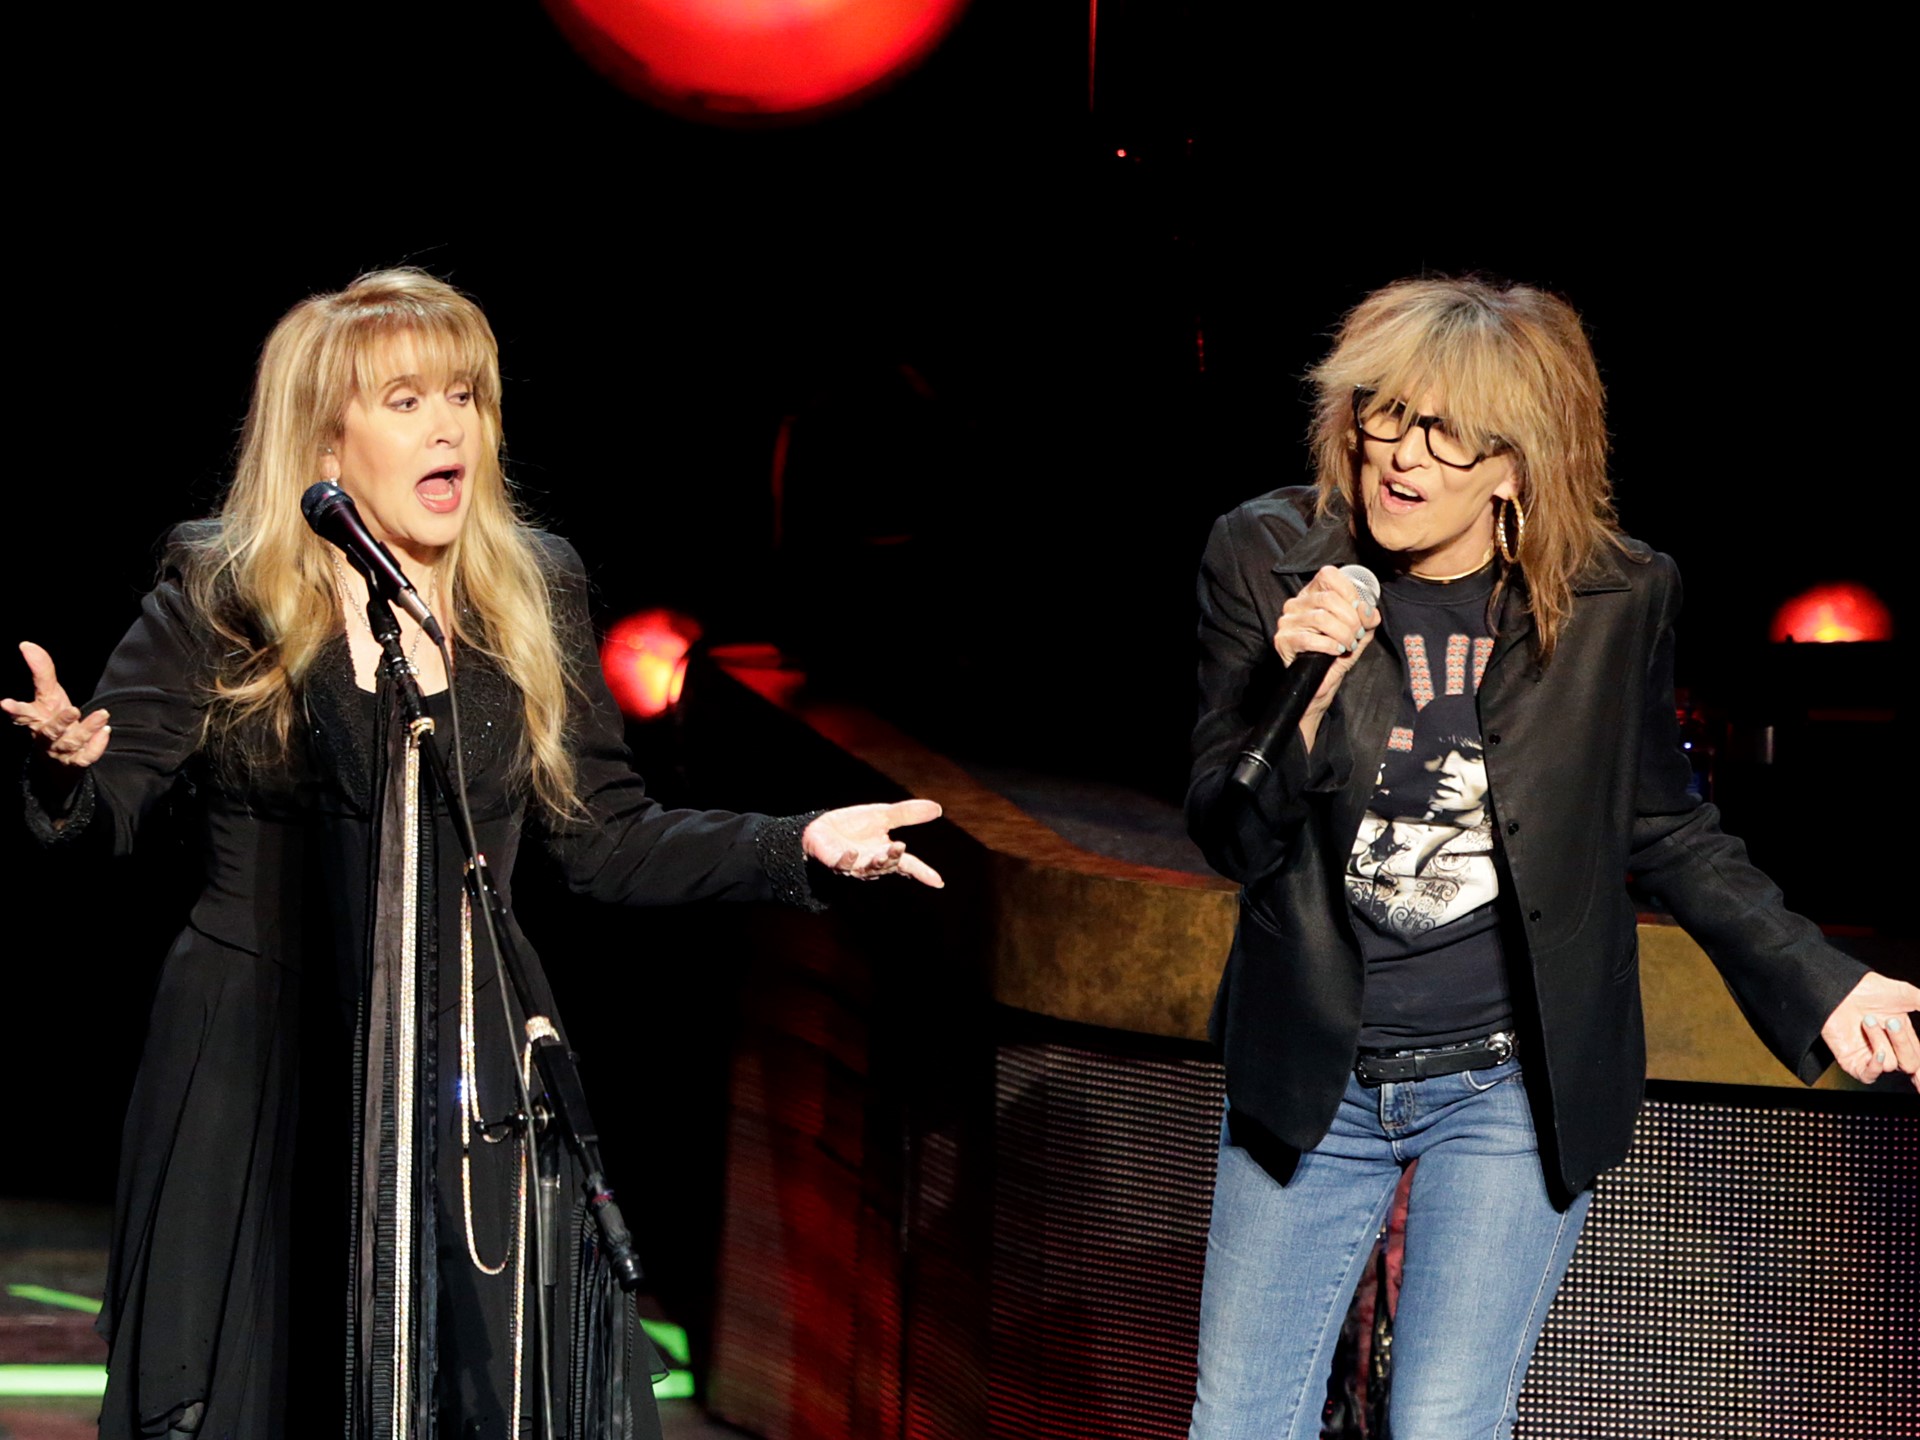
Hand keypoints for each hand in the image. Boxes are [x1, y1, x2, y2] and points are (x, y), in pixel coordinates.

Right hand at [3, 641, 109, 768]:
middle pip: (50, 731)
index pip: (23, 714)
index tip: (5, 703)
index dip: (15, 710)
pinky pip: (85, 757)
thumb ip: (41, 671)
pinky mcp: (76, 762)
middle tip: (72, 710)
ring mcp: (60, 751)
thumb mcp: (48, 694)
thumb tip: (27, 645)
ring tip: (103, 715)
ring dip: (87, 729)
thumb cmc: (53, 719)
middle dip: (60, 722)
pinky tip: (105, 731)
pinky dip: (96, 746)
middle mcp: (45, 737)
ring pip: (72, 743)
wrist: (60, 758)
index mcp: (35, 720)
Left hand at [803, 799, 944, 887]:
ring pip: (867, 869)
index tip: (937, 881)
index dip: (922, 873)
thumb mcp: (883, 816)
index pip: (908, 865)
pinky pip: (842, 864)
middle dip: (894, 858)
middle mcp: (872, 863)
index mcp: (885, 853)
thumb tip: (938, 809)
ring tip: (883, 853)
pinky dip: (847, 860)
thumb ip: (907, 814)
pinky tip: (852, 853)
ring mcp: (854, 865)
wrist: (822, 830)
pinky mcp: (835, 861)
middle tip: (900, 847)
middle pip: (887, 865)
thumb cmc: (854, 827)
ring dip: (875, 862)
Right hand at [1274, 566, 1380, 733]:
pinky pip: (1309, 638)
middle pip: (1328, 598)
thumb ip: (1366, 620)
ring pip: (1321, 618)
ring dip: (1342, 633)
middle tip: (1356, 635)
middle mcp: (1296, 604)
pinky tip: (1336, 651)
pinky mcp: (1282, 641)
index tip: (1359, 610)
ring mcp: (1287, 622)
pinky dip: (1329, 645)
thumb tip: (1370, 612)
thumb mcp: (1357, 633)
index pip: (1328, 575)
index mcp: (1313, 594)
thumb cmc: (1335, 655)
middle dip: (1351, 618)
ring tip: (1348, 645)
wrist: (1319, 684)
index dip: (1349, 591)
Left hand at [1820, 971, 1919, 1090]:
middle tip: (1892, 1022)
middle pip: (1909, 1064)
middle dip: (1902, 1043)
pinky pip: (1868, 1076)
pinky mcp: (1851, 1061)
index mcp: (1903, 1038)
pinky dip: (1874, 1066)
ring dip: (1880, 1041)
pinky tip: (1875, 1052)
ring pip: (1888, 1064)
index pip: (1919, 1062)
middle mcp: (1888, 1049)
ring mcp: (1870, 1056)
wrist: (1841, 987)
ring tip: (1867, 1021)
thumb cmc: (1870, 989)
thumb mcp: (1907, 995)